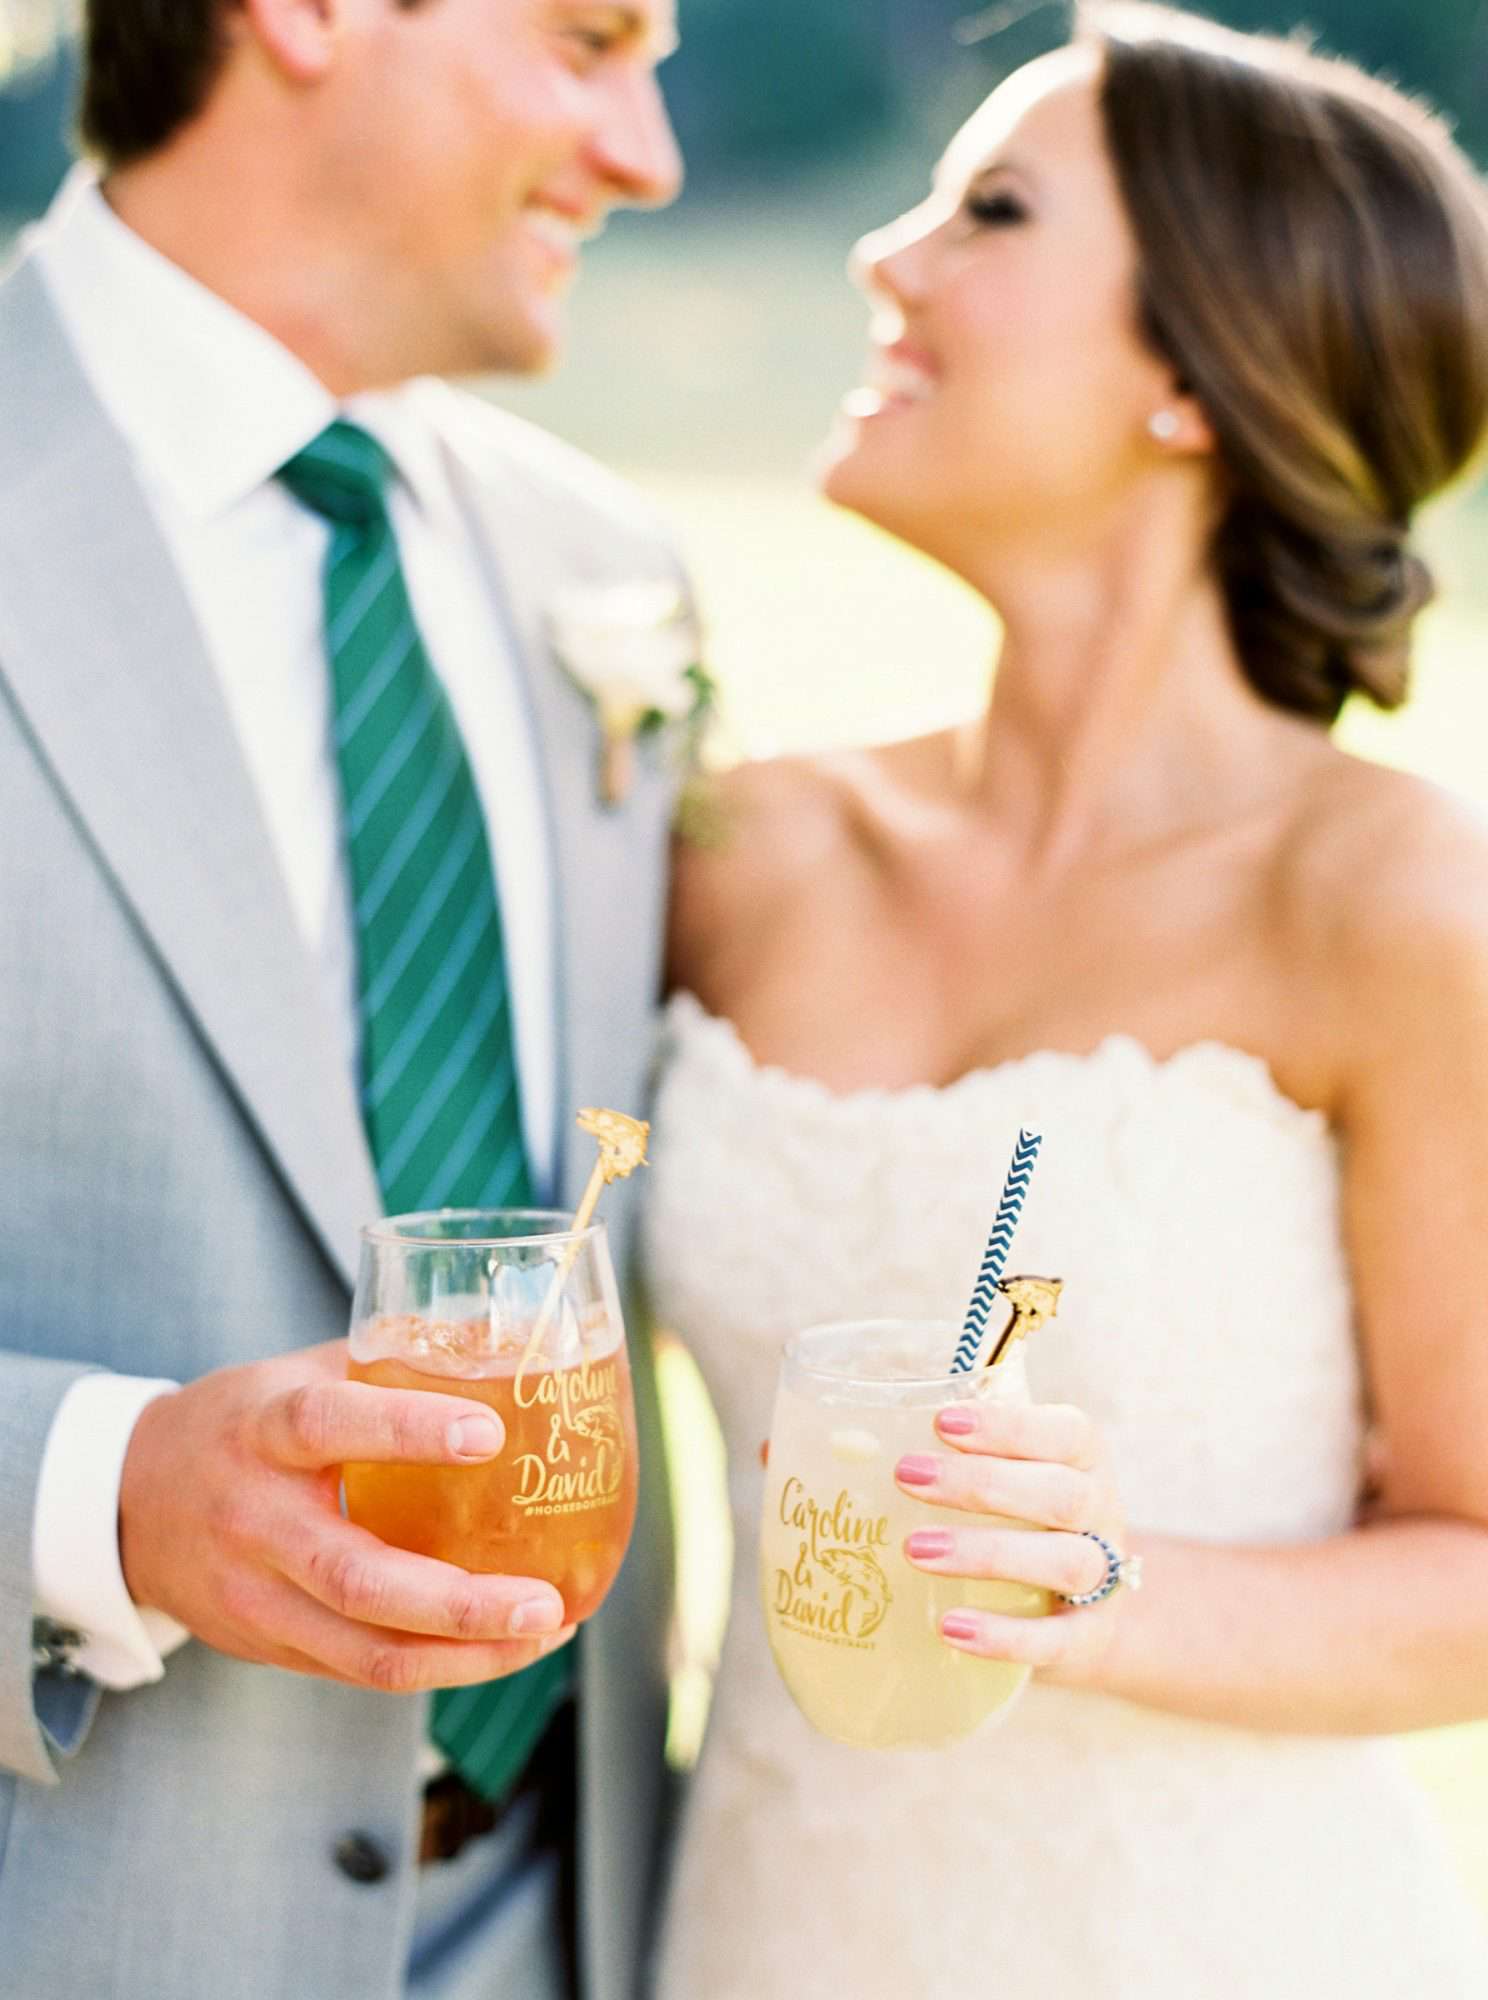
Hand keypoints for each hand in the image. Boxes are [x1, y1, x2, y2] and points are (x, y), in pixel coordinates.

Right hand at [119, 1340, 574, 1692]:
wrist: (127, 1502)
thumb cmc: (240, 1424)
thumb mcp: (299, 1372)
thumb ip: (393, 1359)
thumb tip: (507, 1336)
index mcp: (264, 1430)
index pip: (329, 1425)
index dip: (408, 1430)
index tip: (490, 1434)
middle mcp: (256, 1520)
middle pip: (358, 1578)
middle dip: (461, 1603)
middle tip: (545, 1601)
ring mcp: (256, 1596)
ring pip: (366, 1651)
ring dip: (466, 1656)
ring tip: (545, 1634)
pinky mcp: (266, 1646)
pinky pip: (359, 1671)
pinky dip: (437, 1667)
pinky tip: (498, 1649)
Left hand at [896, 1398, 1130, 1685]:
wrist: (1076, 1609)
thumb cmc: (1021, 1519)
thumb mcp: (1003, 1476)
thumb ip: (952, 1454)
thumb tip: (847, 1442)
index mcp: (1084, 1459)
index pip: (1066, 1433)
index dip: (1009, 1426)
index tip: (942, 1422)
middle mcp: (1103, 1513)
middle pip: (1061, 1494)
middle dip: (982, 1484)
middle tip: (907, 1475)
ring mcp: (1104, 1579)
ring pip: (1065, 1562)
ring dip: (988, 1553)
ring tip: (916, 1550)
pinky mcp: (1089, 1638)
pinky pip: (1056, 1640)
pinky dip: (1004, 1634)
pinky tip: (950, 1627)